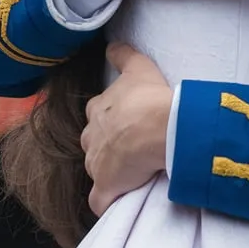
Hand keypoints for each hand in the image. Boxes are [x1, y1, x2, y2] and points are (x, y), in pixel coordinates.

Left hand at [81, 42, 171, 216]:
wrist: (157, 127)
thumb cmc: (149, 97)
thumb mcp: (139, 68)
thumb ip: (123, 56)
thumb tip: (111, 45)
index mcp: (97, 111)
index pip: (98, 117)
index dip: (112, 121)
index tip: (129, 124)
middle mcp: (91, 137)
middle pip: (94, 144)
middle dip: (108, 148)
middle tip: (133, 149)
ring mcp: (96, 164)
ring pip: (98, 170)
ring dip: (111, 173)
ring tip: (133, 174)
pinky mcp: (105, 187)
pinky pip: (100, 200)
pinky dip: (106, 202)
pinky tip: (116, 202)